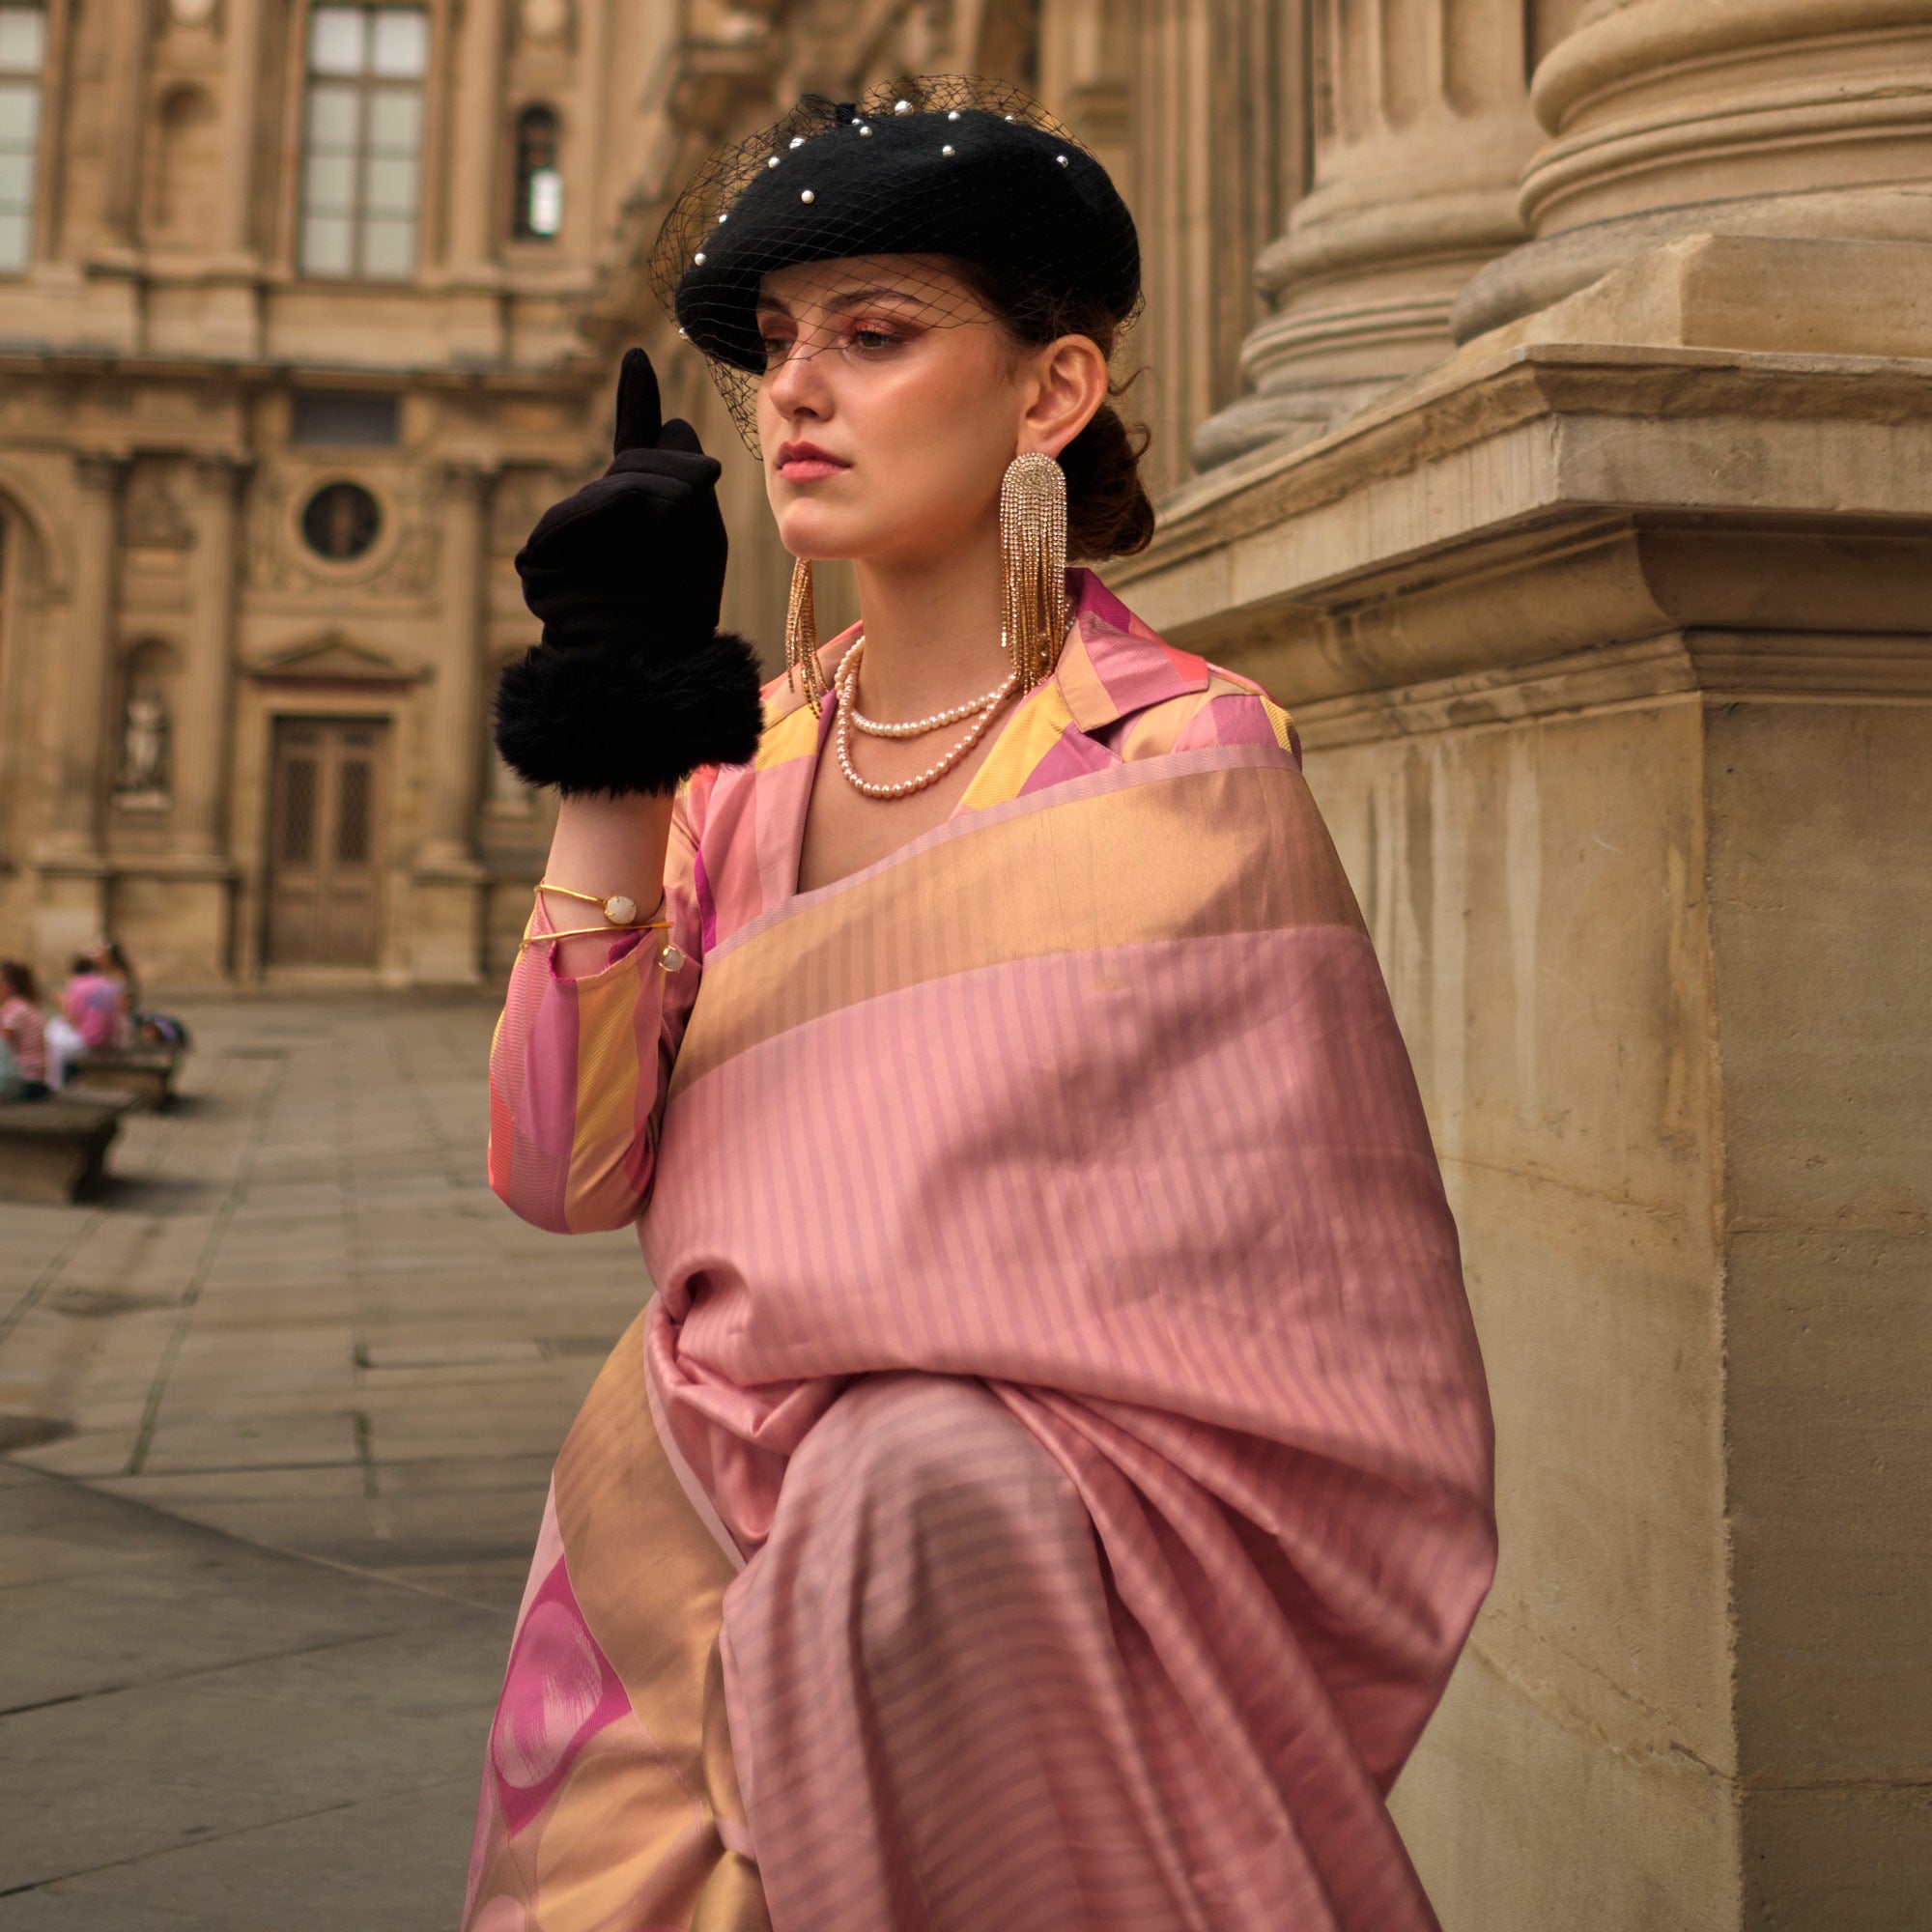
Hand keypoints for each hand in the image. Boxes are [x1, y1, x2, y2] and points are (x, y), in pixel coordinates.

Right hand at [515, 347, 728, 652]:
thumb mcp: (701, 535)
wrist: (651, 665)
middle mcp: (598, 519)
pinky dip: (611, 510)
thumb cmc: (679, 607)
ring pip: (610, 485)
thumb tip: (672, 422)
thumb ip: (687, 478)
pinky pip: (575, 514)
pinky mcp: (539, 557)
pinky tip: (635, 520)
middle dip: (671, 466)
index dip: (635, 401)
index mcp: (638, 514)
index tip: (636, 356)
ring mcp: (565, 536)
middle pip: (633, 461)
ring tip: (677, 511)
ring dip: (650, 489)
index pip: (636, 446)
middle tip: (706, 482)